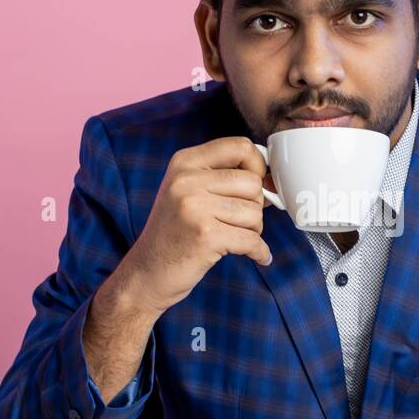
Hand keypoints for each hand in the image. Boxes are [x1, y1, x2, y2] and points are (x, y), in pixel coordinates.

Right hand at [115, 135, 274, 315]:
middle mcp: (187, 180)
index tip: (256, 185)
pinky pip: (252, 240)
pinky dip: (259, 252)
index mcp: (184, 162)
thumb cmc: (174, 232)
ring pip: (254, 212)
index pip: (240, 146)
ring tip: (234, 238)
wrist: (147, 272)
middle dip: (255, 205)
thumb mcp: (187, 192)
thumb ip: (222, 177)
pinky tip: (257, 256)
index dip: (258, 166)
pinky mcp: (206, 235)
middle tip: (240, 221)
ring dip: (253, 230)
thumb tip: (271, 180)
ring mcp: (195, 207)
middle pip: (252, 182)